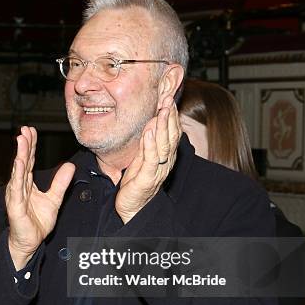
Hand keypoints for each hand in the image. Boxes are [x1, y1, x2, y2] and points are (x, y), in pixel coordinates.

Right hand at [6, 126, 74, 269]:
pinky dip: (18, 174)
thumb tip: (70, 166)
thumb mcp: (54, 199)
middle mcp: (20, 186)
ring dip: (20, 154)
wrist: (29, 242)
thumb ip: (61, 183)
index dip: (31, 145)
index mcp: (28, 184)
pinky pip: (17, 187)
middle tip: (25, 129)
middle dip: (24, 145)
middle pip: (23, 161)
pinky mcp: (15, 205)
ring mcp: (16, 195)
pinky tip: (19, 162)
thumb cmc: (37, 222)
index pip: (30, 160)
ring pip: (18, 171)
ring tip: (21, 140)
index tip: (31, 130)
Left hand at [115, 96, 180, 223]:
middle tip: (169, 97)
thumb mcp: (142, 157)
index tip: (169, 97)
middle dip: (170, 116)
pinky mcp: (148, 178)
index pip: (172, 132)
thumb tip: (152, 121)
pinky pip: (151, 159)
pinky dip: (150, 145)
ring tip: (162, 110)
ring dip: (163, 126)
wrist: (132, 208)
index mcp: (165, 156)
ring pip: (164, 145)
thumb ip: (148, 141)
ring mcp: (158, 170)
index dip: (171, 115)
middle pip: (171, 135)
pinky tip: (149, 132)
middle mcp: (166, 162)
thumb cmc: (137, 183)